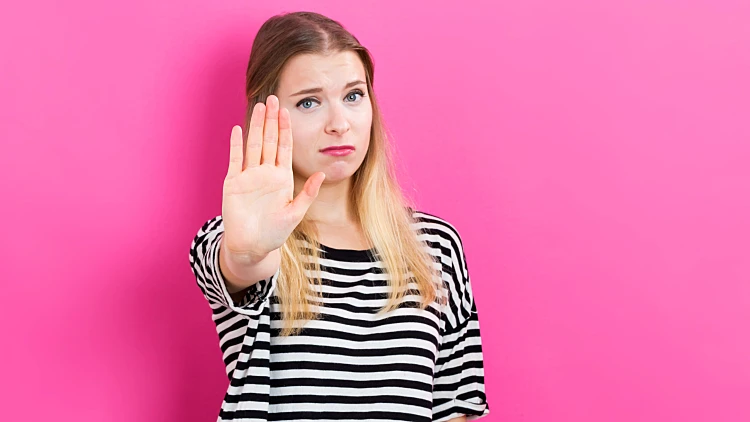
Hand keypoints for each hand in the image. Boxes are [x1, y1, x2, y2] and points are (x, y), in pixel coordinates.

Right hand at [221, 95, 324, 260]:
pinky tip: (238, 130)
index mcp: (281, 178)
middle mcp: (265, 173)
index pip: (284, 148)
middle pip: (269, 140)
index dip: (286, 130)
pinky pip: (235, 160)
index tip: (288, 111)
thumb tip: (322, 176)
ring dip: (256, 126)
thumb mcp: (295, 214)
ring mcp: (248, 176)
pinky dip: (236, 145)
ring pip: (253, 145)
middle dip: (271, 120)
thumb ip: (307, 194)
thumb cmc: (274, 233)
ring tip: (259, 106)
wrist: (251, 246)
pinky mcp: (233, 183)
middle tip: (273, 98)